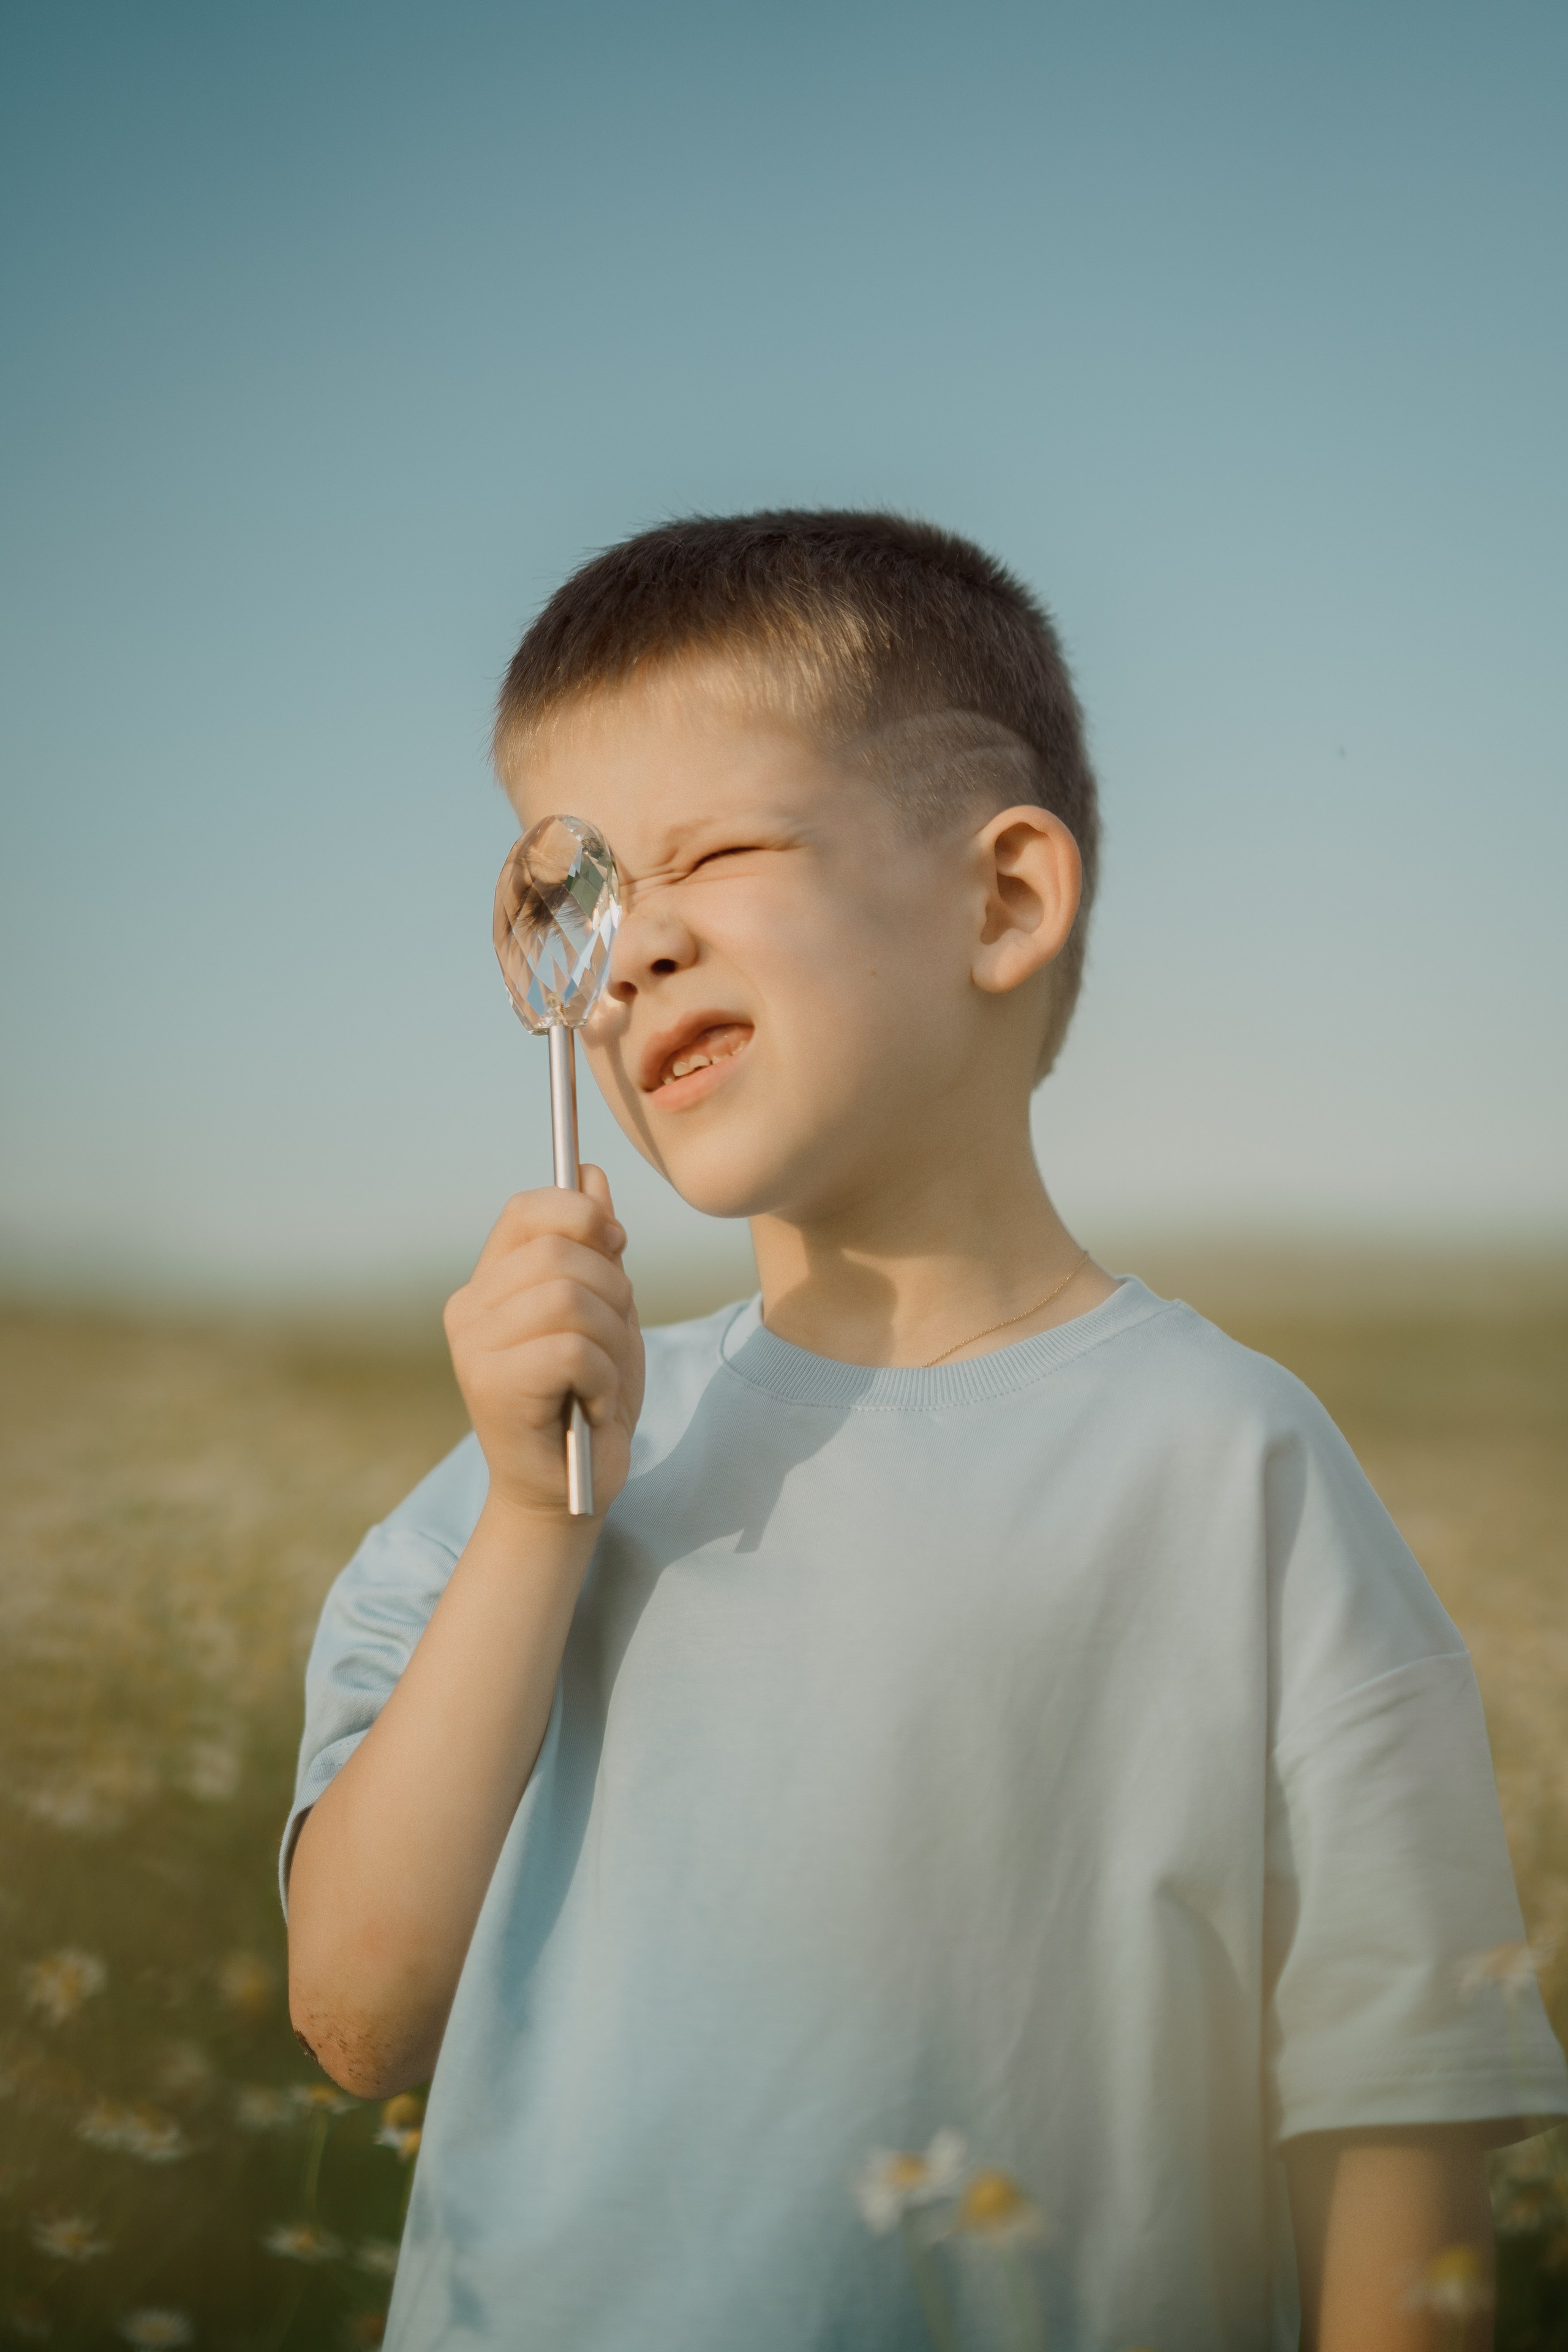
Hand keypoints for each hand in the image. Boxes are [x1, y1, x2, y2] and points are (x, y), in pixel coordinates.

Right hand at [443, 1166, 644, 1522]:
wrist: (568, 1493)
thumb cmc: (587, 1401)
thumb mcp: (604, 1315)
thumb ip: (595, 1250)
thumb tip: (591, 1174)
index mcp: (490, 1283)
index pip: (528, 1208)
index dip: (582, 1214)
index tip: (615, 1245)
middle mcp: (469, 1309)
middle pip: (560, 1251)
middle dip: (613, 1292)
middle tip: (612, 1344)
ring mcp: (473, 1347)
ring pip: (569, 1297)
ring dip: (610, 1341)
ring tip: (600, 1380)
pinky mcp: (490, 1386)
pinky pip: (571, 1348)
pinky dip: (601, 1378)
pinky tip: (590, 1405)